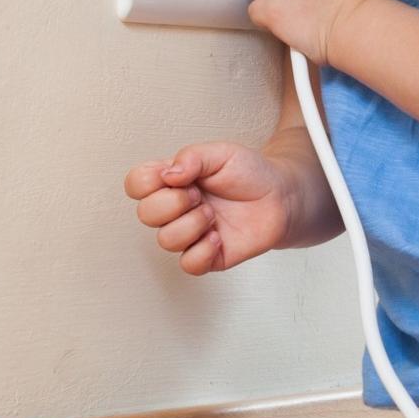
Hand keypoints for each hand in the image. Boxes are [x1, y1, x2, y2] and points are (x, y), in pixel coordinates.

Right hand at [124, 142, 293, 274]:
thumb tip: (167, 174)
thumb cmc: (250, 173)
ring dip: (193, 224)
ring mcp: (190, 235)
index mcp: (171, 182)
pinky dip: (203, 250)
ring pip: (166, 241)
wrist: (283, 194)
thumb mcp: (221, 153)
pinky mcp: (208, 256)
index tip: (179, 176)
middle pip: (145, 215)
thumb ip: (191, 157)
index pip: (135, 185)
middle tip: (200, 195)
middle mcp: (175, 210)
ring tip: (214, 214)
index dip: (148, 182)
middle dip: (174, 202)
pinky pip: (188, 264)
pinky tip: (220, 236)